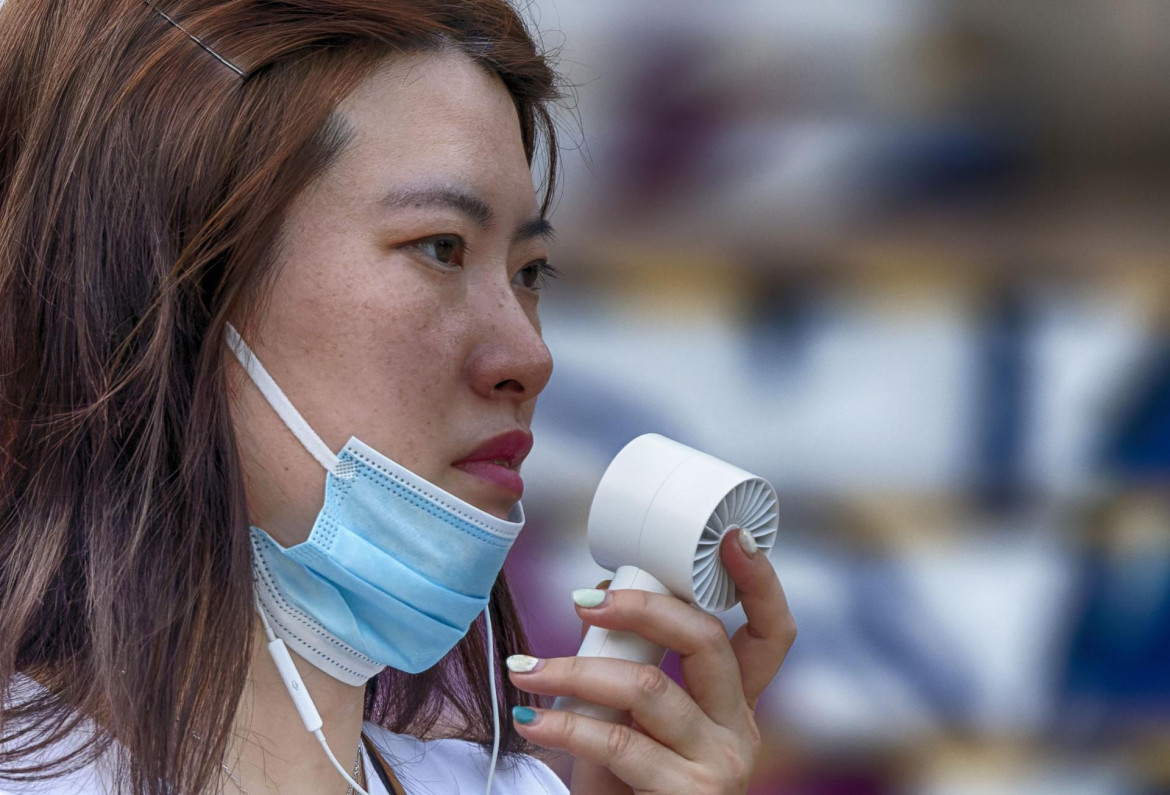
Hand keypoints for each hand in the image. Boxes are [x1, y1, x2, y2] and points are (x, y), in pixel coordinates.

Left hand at [506, 529, 795, 793]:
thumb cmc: (627, 787)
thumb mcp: (640, 722)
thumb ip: (635, 668)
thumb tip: (597, 601)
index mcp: (734, 704)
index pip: (771, 633)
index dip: (760, 582)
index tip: (732, 536)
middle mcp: (739, 729)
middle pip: (708, 640)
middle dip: (642, 607)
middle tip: (582, 601)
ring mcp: (720, 764)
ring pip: (649, 688)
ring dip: (575, 672)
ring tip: (526, 670)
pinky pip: (619, 743)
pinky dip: (564, 727)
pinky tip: (531, 721)